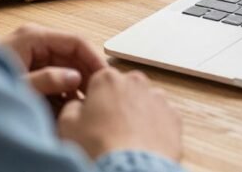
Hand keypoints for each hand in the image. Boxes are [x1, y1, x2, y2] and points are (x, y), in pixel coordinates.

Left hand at [2, 24, 107, 110]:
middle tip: (96, 93)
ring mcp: (33, 52)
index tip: (104, 76)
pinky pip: (57, 73)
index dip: (94, 58)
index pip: (76, 40)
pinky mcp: (32, 65)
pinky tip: (67, 103)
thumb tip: (74, 78)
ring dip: (76, 83)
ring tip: (82, 101)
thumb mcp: (19, 84)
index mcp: (33, 36)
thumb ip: (47, 80)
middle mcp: (34, 40)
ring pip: (67, 65)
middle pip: (73, 53)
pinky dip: (64, 88)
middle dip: (86, 73)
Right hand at [59, 68, 182, 162]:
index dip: (94, 101)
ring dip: (137, 115)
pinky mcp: (174, 116)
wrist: (130, 169)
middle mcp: (136, 82)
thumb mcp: (67, 125)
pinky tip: (143, 144)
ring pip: (144, 102)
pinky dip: (154, 128)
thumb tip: (79, 106)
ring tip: (127, 140)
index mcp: (108, 78)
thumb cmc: (98, 147)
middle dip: (117, 104)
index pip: (98, 81)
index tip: (92, 117)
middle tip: (108, 130)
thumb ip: (72, 107)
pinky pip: (161, 119)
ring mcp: (158, 98)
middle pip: (124, 89)